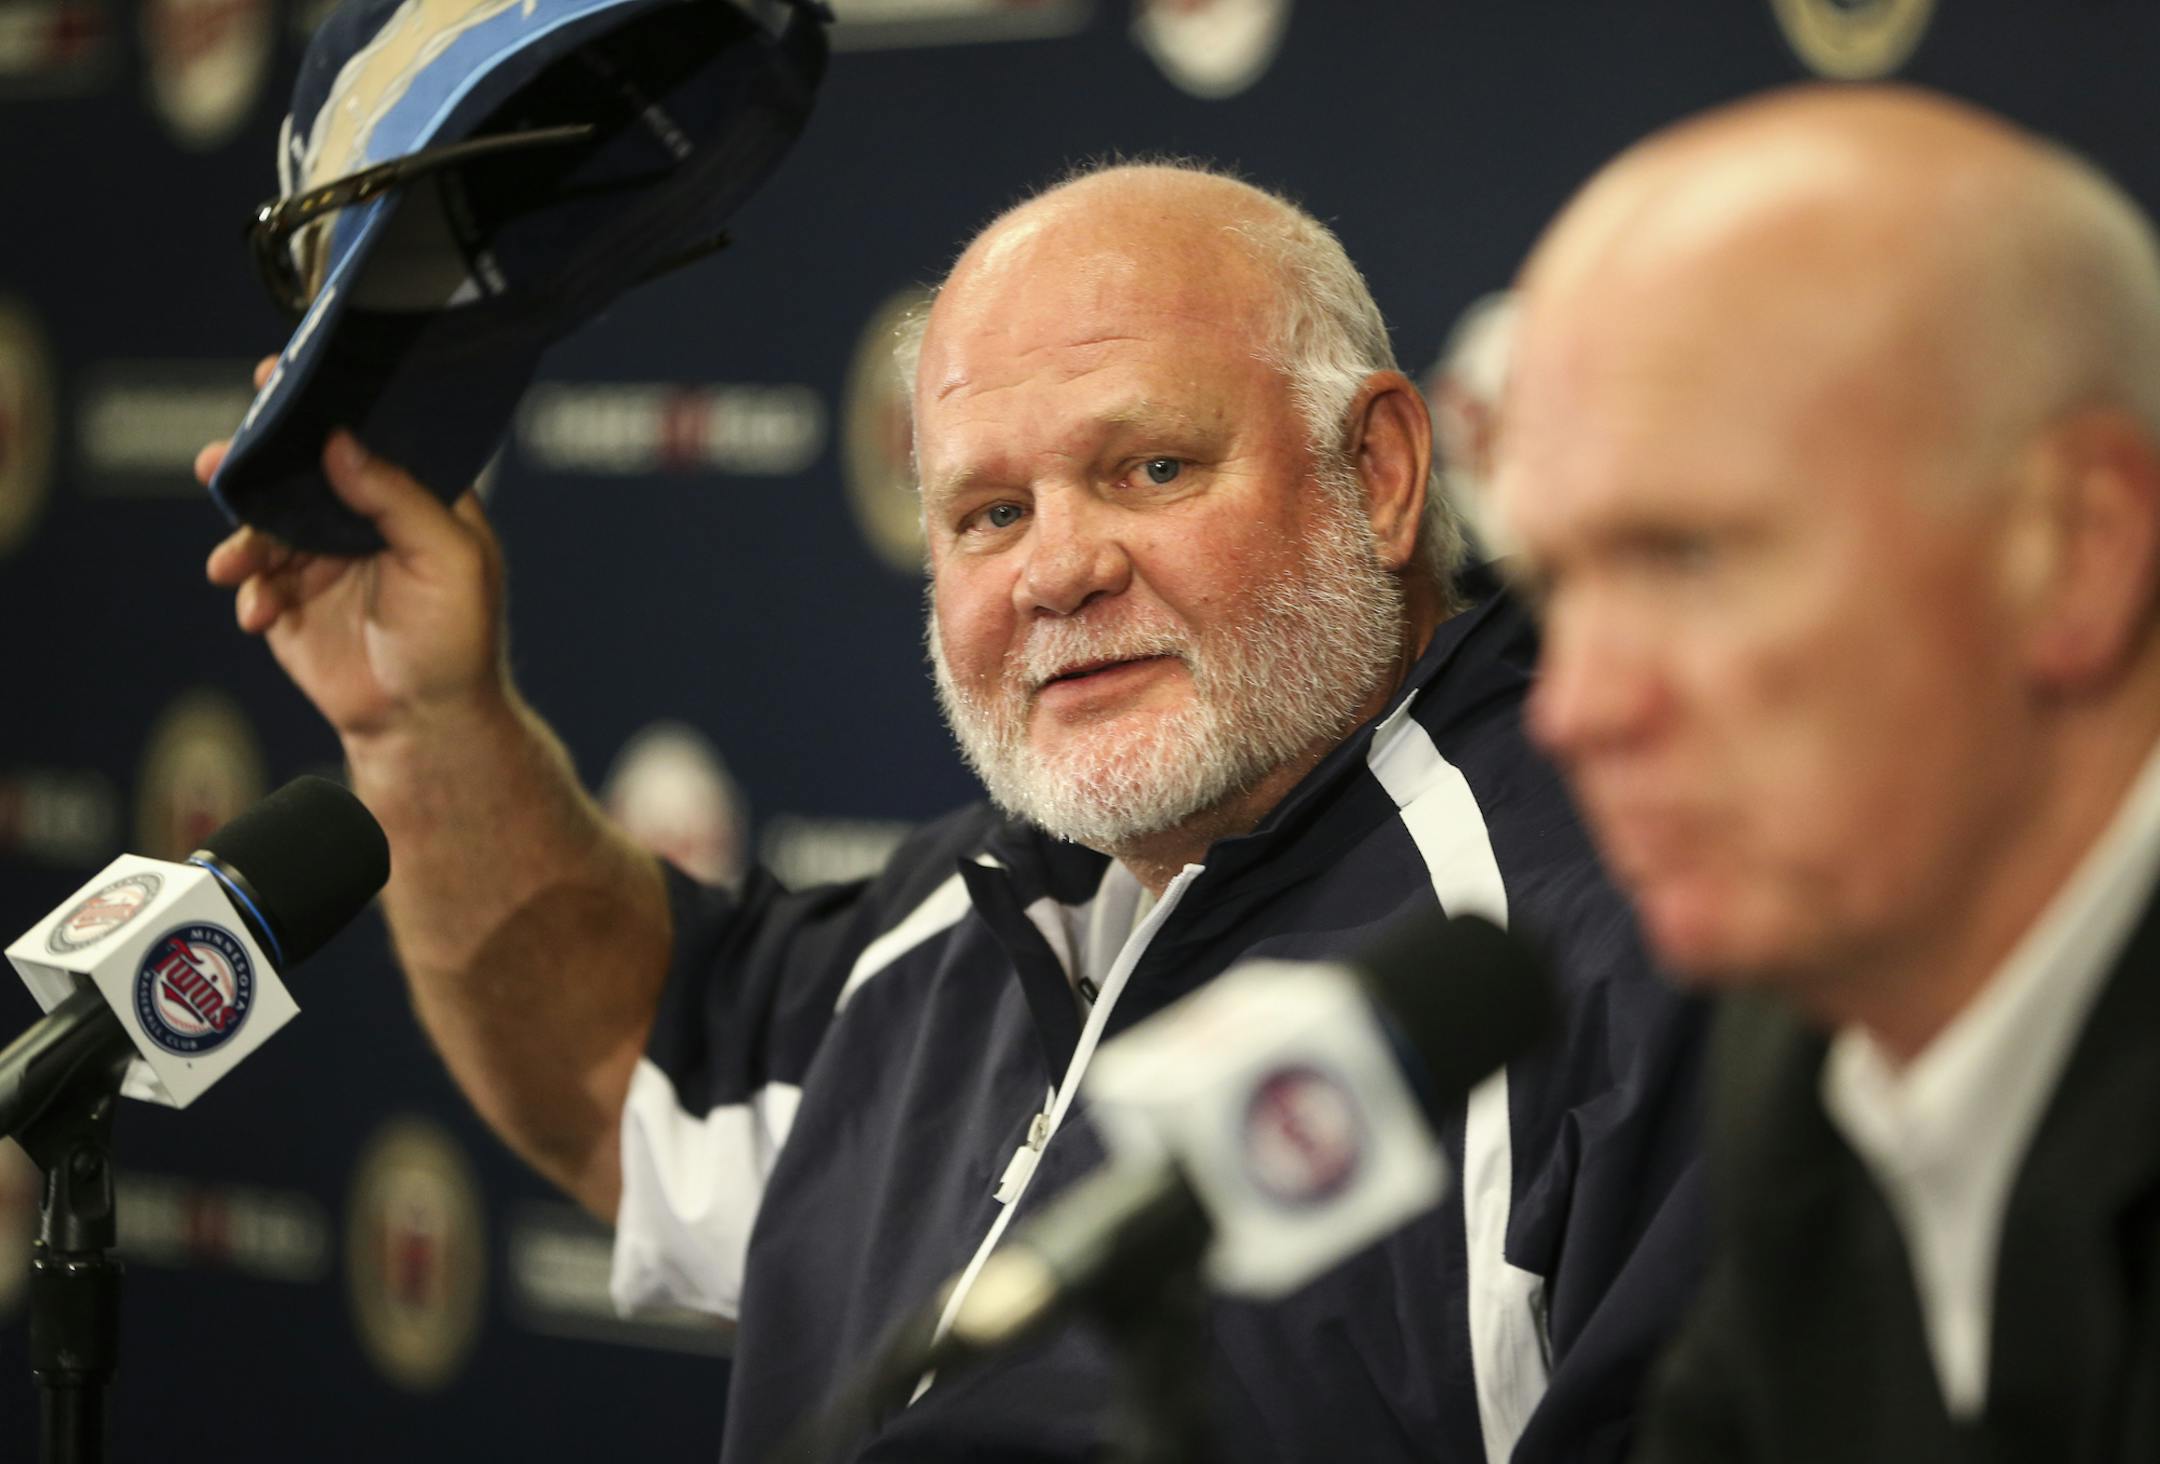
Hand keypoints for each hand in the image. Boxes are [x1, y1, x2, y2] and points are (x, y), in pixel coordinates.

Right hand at [201, 357, 507, 743]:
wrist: (422, 723)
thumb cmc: (457, 642)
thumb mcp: (448, 561)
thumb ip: (398, 498)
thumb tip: (340, 441)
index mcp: (413, 496)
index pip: (367, 432)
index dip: (326, 401)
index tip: (279, 378)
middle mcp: (363, 517)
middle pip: (300, 468)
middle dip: (257, 460)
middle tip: (221, 457)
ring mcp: (322, 555)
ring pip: (265, 521)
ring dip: (243, 537)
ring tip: (234, 563)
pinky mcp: (291, 599)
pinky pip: (255, 580)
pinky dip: (250, 591)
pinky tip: (261, 614)